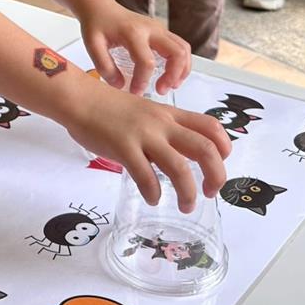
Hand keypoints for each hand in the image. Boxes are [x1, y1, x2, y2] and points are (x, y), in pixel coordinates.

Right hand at [68, 81, 230, 210]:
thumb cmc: (107, 107)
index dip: (224, 147)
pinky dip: (154, 193)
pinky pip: (146, 177)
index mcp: (169, 114)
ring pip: (180, 168)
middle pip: (206, 149)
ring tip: (187, 205)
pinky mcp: (124, 148)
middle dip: (217, 175)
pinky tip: (152, 198)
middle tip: (211, 192)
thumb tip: (172, 155)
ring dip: (188, 193)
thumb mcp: (144, 112)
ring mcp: (144, 136)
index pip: (211, 126)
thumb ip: (161, 129)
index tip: (220, 164)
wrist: (80, 99)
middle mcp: (162, 124)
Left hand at [79, 0, 191, 96]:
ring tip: (170, 85)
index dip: (142, 81)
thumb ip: (104, 66)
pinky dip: (181, 63)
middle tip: (161, 90)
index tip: (135, 91)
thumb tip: (120, 85)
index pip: (146, 61)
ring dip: (181, 70)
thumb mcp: (92, 45)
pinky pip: (180, 47)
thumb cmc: (97, 25)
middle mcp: (151, 28)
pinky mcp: (162, 32)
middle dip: (173, 76)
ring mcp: (159, 28)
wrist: (101, 8)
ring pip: (184, 49)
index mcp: (133, 32)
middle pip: (176, 53)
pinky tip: (171, 76)